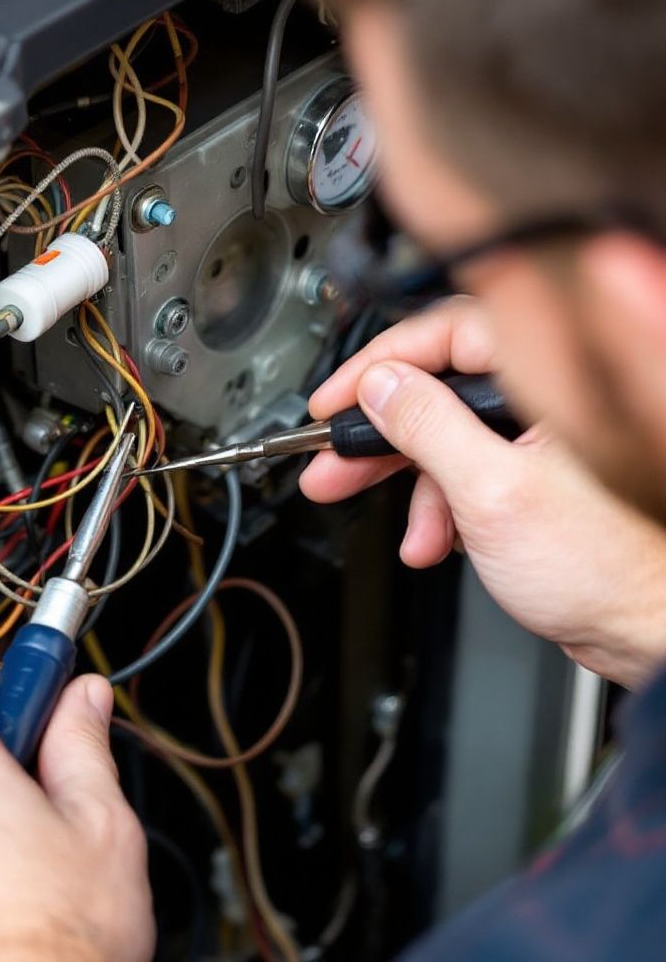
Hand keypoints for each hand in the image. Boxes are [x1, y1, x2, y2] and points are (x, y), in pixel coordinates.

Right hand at [300, 295, 665, 687]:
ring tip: (396, 527)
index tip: (335, 400)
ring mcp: (536, 438)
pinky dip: (441, 509)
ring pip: (445, 439)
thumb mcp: (492, 490)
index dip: (379, 366)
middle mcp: (543, 400)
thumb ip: (427, 427)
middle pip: (437, 391)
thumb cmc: (608, 566)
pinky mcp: (529, 474)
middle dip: (380, 436)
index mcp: (548, 381)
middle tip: (331, 461)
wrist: (648, 630)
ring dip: (411, 488)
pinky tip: (433, 542)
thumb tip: (380, 386)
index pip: (445, 336)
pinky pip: (464, 474)